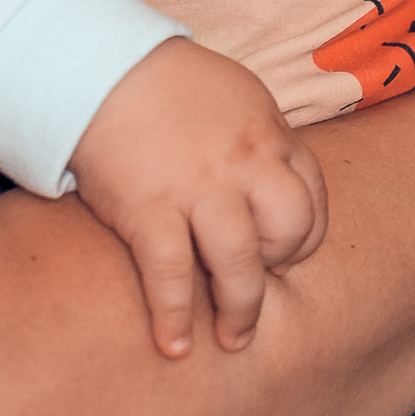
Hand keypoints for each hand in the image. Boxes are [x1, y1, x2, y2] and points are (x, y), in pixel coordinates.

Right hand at [68, 38, 329, 358]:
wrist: (102, 69)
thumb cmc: (173, 88)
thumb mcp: (239, 99)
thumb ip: (262, 143)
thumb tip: (277, 185)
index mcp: (268, 137)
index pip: (311, 200)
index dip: (302, 237)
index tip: (282, 255)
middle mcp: (241, 164)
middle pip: (290, 228)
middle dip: (280, 265)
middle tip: (257, 283)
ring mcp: (196, 188)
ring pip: (239, 260)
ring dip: (241, 309)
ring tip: (234, 339)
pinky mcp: (147, 209)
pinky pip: (170, 273)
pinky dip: (174, 316)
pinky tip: (175, 345)